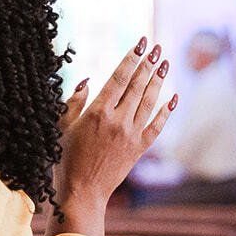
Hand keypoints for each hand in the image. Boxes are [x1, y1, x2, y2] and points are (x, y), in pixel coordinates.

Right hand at [48, 38, 176, 235]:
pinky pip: (157, 126)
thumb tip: (86, 80)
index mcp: (97, 112)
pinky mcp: (139, 149)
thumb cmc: (65, 159)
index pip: (119, 78)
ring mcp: (131, 135)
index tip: (140, 43)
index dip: (131, 58)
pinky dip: (166, 111)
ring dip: (158, 80)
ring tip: (165, 62)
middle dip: (148, 64)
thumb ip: (74, 102)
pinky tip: (173, 97)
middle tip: (156, 47)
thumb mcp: (61, 127)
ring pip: (149, 101)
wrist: (82, 192)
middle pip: (138, 85)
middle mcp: (118, 120)